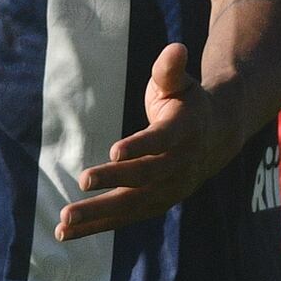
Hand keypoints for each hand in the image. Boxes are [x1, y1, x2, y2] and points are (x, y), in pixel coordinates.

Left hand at [58, 42, 250, 238]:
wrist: (216, 138)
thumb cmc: (187, 102)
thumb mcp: (180, 82)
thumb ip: (170, 69)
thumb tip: (175, 48)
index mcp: (185, 131)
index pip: (162, 141)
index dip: (139, 146)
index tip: (113, 151)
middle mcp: (179, 165)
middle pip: (145, 177)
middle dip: (114, 180)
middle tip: (82, 181)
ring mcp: (169, 190)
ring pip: (132, 205)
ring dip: (97, 214)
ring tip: (64, 220)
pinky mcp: (156, 204)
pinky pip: (124, 218)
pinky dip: (95, 226)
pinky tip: (65, 231)